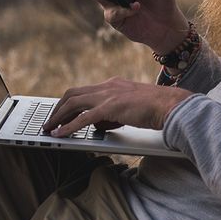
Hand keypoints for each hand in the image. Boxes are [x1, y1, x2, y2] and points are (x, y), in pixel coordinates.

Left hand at [43, 78, 191, 136]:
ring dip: (58, 116)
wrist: (171, 106)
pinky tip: (60, 134)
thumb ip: (113, 114)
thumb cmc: (156, 109)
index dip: (68, 102)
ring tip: (49, 128)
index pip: (83, 91)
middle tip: (49, 121)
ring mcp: (108, 95)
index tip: (59, 112)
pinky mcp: (111, 107)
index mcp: (112, 85)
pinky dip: (69, 126)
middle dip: (58, 108)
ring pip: (73, 103)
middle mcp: (107, 86)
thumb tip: (99, 125)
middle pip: (72, 94)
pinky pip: (83, 118)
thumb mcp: (130, 109)